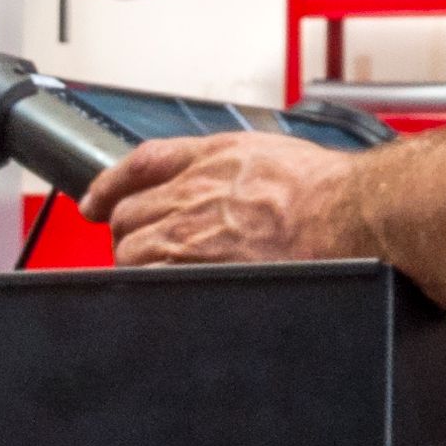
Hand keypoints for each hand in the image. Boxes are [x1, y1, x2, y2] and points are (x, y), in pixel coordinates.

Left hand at [83, 132, 365, 264]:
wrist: (350, 214)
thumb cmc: (327, 189)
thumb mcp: (269, 152)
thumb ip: (230, 162)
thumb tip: (212, 174)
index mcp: (209, 160)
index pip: (138, 167)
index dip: (109, 185)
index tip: (95, 201)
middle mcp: (192, 194)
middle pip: (126, 215)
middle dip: (127, 231)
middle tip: (138, 246)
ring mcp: (192, 237)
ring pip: (131, 253)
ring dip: (136, 263)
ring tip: (157, 273)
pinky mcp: (201, 273)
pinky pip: (152, 282)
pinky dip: (149, 289)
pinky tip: (161, 293)